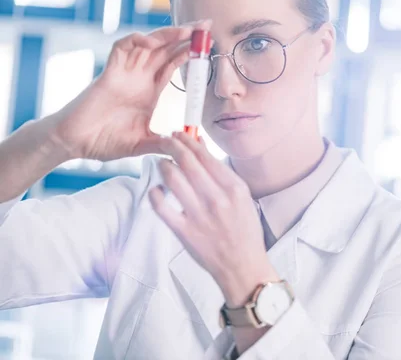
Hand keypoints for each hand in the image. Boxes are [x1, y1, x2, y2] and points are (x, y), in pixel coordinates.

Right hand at [51, 20, 211, 160]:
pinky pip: (122, 48)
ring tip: (189, 29)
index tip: (210, 45)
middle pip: (165, 49)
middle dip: (185, 36)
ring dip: (167, 35)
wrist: (73, 143)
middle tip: (207, 25)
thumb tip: (187, 149)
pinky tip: (152, 42)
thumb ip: (163, 144)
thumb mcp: (142, 144)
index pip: (173, 65)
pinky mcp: (109, 73)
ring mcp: (124, 73)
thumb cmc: (103, 141)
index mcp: (149, 91)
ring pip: (148, 44)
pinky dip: (136, 40)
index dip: (190, 53)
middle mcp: (139, 78)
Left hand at [148, 132, 278, 305]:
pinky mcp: (184, 231)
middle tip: (166, 139)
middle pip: (187, 163)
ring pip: (172, 179)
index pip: (206, 156)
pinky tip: (156, 189)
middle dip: (173, 145)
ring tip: (161, 162)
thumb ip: (224, 177)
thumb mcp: (243, 199)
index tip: (181, 134)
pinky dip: (155, 194)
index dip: (190, 141)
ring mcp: (199, 216)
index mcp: (234, 189)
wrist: (243, 266)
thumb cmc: (245, 232)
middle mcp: (216, 199)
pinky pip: (162, 207)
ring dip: (163, 166)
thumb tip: (203, 153)